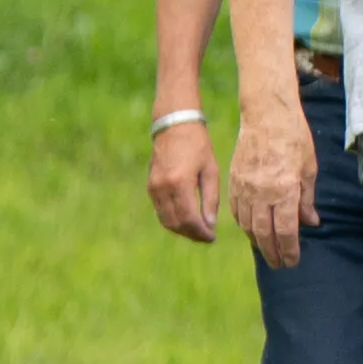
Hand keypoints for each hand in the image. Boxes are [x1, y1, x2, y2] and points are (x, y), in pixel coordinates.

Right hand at [145, 114, 223, 245]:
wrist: (174, 125)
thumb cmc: (198, 145)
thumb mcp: (210, 170)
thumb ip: (210, 198)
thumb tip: (210, 224)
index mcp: (180, 182)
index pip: (189, 218)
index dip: (201, 232)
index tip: (212, 237)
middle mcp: (163, 187)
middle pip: (176, 223)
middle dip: (192, 234)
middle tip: (207, 237)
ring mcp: (153, 187)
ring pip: (165, 220)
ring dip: (181, 230)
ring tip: (198, 231)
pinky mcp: (150, 186)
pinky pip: (160, 211)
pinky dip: (172, 220)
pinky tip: (186, 220)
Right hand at [230, 103, 319, 268]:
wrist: (265, 115)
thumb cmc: (294, 138)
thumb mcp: (309, 168)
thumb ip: (307, 199)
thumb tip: (310, 223)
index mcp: (284, 189)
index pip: (285, 229)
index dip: (289, 249)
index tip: (292, 261)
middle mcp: (261, 192)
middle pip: (264, 232)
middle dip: (272, 252)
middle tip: (280, 265)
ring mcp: (244, 187)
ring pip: (247, 224)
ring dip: (257, 241)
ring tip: (267, 251)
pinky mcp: (233, 181)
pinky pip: (236, 210)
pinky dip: (243, 224)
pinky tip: (250, 230)